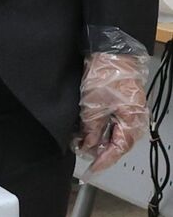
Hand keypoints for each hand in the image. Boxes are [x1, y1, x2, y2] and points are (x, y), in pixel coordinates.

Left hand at [78, 50, 149, 173]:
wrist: (109, 48)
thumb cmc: (106, 73)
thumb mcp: (93, 105)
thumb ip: (91, 128)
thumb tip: (88, 145)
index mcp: (133, 119)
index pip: (119, 148)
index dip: (104, 159)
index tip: (92, 168)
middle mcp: (134, 117)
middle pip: (118, 142)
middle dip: (100, 150)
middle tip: (83, 155)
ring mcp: (128, 109)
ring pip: (114, 132)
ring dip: (98, 139)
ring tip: (81, 143)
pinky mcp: (120, 102)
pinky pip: (111, 121)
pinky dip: (99, 127)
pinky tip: (86, 130)